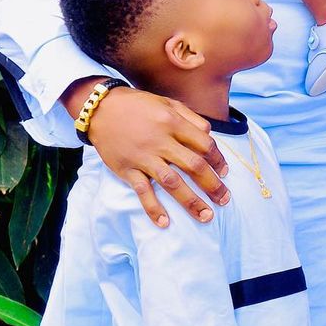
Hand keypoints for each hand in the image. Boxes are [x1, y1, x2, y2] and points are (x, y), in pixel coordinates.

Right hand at [67, 82, 229, 227]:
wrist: (100, 108)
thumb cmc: (138, 105)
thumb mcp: (168, 102)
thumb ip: (191, 118)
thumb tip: (210, 136)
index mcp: (173, 122)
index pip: (204, 145)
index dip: (219, 160)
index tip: (225, 173)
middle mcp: (160, 141)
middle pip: (194, 166)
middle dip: (213, 185)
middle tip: (225, 200)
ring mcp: (143, 157)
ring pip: (172, 182)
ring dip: (191, 201)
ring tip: (206, 216)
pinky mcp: (127, 169)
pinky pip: (142, 191)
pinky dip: (153, 208)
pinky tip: (165, 223)